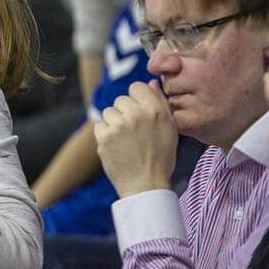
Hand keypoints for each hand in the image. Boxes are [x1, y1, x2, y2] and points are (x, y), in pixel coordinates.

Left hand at [94, 81, 177, 197]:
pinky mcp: (104, 137)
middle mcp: (137, 114)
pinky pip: (99, 126)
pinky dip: (104, 135)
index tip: (138, 112)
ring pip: (108, 112)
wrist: (146, 185)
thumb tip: (151, 83)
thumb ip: (160, 103)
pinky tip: (115, 146)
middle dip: (124, 112)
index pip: (136, 87)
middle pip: (120, 100)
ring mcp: (119, 125)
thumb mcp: (169, 129)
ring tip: (125, 140)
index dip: (136, 98)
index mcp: (155, 110)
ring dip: (113, 123)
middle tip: (133, 132)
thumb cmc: (160, 157)